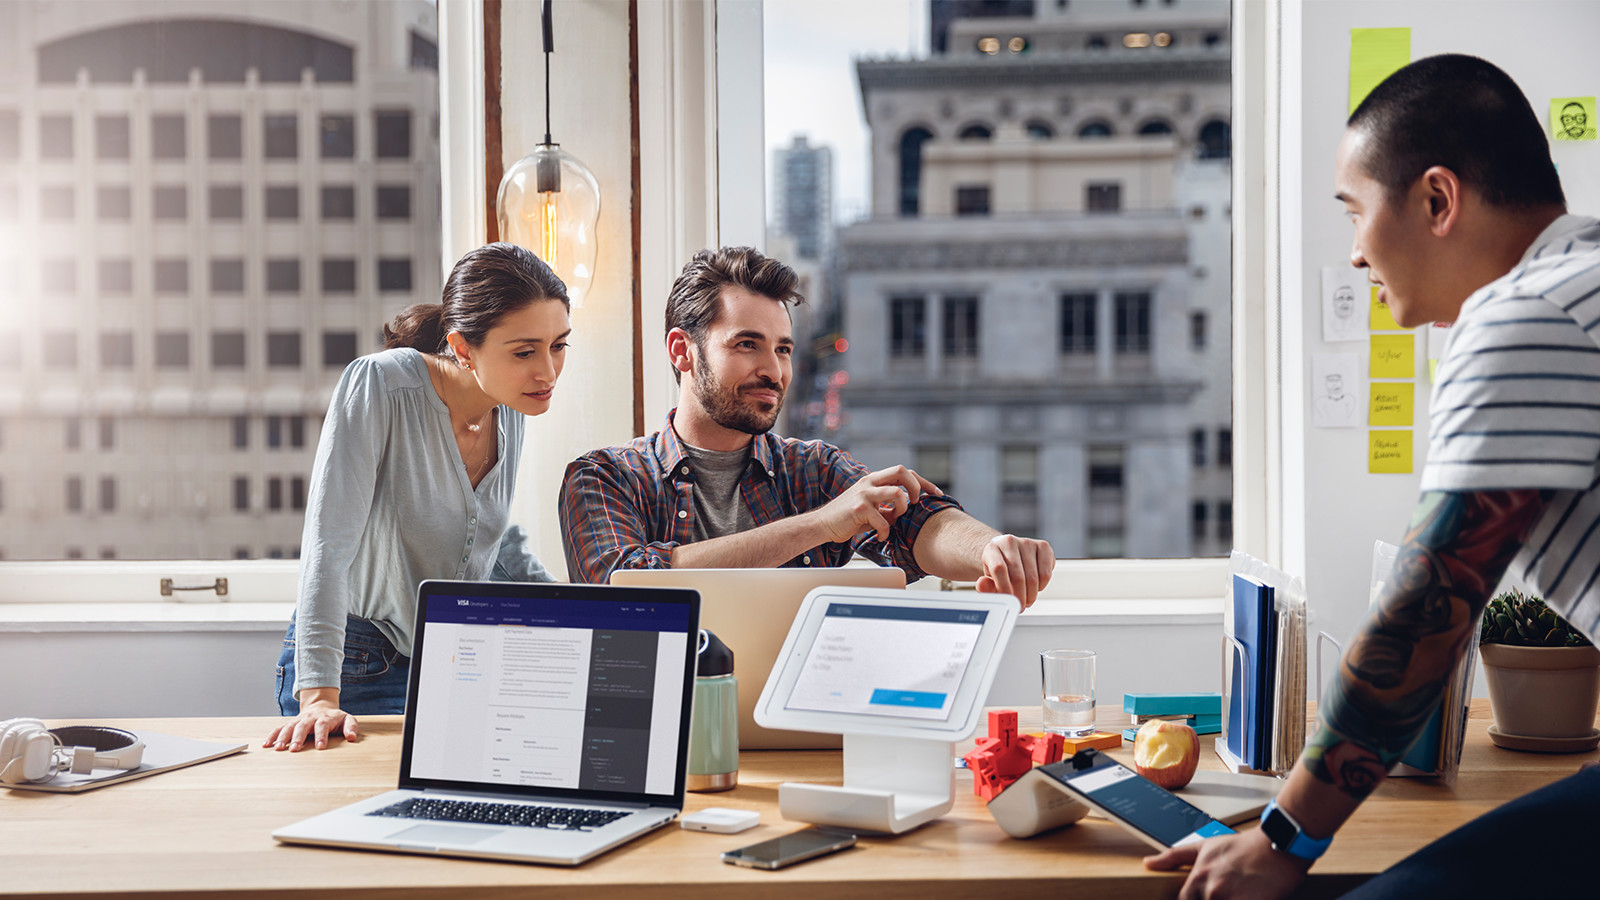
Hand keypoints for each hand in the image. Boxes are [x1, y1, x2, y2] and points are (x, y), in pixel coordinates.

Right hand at [264, 697, 359, 751]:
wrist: (321, 707)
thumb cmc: (335, 718)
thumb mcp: (347, 719)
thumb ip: (351, 727)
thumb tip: (352, 737)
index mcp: (325, 717)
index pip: (322, 725)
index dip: (321, 735)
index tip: (320, 747)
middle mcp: (310, 718)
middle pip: (303, 726)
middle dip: (298, 737)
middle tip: (295, 749)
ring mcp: (298, 720)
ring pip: (289, 727)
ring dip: (283, 737)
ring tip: (279, 749)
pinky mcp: (290, 724)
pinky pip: (279, 728)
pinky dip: (272, 735)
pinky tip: (266, 744)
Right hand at [815, 466, 942, 543]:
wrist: (823, 524)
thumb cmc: (848, 517)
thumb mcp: (871, 506)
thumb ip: (888, 504)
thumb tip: (907, 510)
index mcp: (874, 479)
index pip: (904, 472)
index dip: (923, 482)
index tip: (936, 494)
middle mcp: (870, 482)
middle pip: (902, 471)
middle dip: (916, 487)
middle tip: (915, 504)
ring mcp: (864, 494)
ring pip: (896, 493)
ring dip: (902, 509)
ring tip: (895, 520)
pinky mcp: (858, 509)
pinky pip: (883, 520)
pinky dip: (886, 531)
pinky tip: (881, 536)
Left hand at [977, 534, 1054, 608]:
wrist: (1008, 555)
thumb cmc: (999, 570)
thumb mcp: (988, 580)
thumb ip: (984, 586)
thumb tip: (982, 584)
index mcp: (992, 549)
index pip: (999, 569)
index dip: (1004, 588)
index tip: (1009, 601)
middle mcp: (1009, 542)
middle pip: (1018, 576)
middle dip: (1020, 597)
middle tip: (1019, 606)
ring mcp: (1027, 543)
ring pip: (1033, 577)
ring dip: (1031, 595)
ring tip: (1026, 599)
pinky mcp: (1043, 546)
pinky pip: (1046, 573)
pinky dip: (1041, 586)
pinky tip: (1035, 587)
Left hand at [1144, 827, 1310, 899]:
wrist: (1277, 847)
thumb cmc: (1242, 847)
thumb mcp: (1204, 847)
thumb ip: (1174, 856)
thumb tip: (1149, 863)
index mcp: (1198, 879)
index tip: (1203, 895)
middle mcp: (1212, 892)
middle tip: (1228, 890)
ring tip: (1239, 891)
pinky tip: (1247, 897)